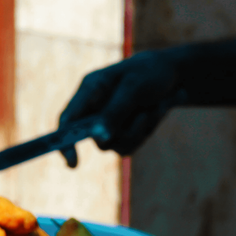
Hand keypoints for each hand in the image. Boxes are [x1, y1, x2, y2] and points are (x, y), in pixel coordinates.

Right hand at [59, 49, 183, 166]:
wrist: (170, 77)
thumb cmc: (148, 74)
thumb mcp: (134, 88)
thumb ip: (115, 111)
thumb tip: (100, 137)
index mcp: (90, 90)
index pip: (68, 119)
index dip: (65, 141)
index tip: (72, 161)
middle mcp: (95, 109)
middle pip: (92, 137)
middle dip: (117, 134)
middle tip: (132, 127)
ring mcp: (108, 124)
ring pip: (115, 145)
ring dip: (137, 130)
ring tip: (152, 108)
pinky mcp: (122, 134)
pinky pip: (129, 146)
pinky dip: (145, 131)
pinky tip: (153, 114)